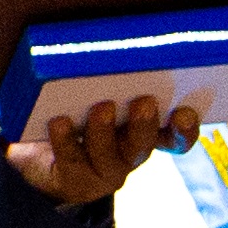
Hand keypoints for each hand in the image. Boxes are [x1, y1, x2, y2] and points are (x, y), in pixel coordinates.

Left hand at [1, 92, 206, 205]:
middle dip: (144, 123)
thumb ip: (115, 77)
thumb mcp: (100, 90)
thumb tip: (117, 47)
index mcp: (146, 131)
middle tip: (144, 103)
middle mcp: (130, 153)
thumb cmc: (78, 109)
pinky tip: (59, 121)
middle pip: (143, 143)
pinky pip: (71, 161)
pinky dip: (65, 140)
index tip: (184, 112)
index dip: (184, 129)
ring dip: (105, 131)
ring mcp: (105, 171)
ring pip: (108, 155)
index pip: (175, 135)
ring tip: (102, 108)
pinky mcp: (76, 180)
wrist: (43, 154)